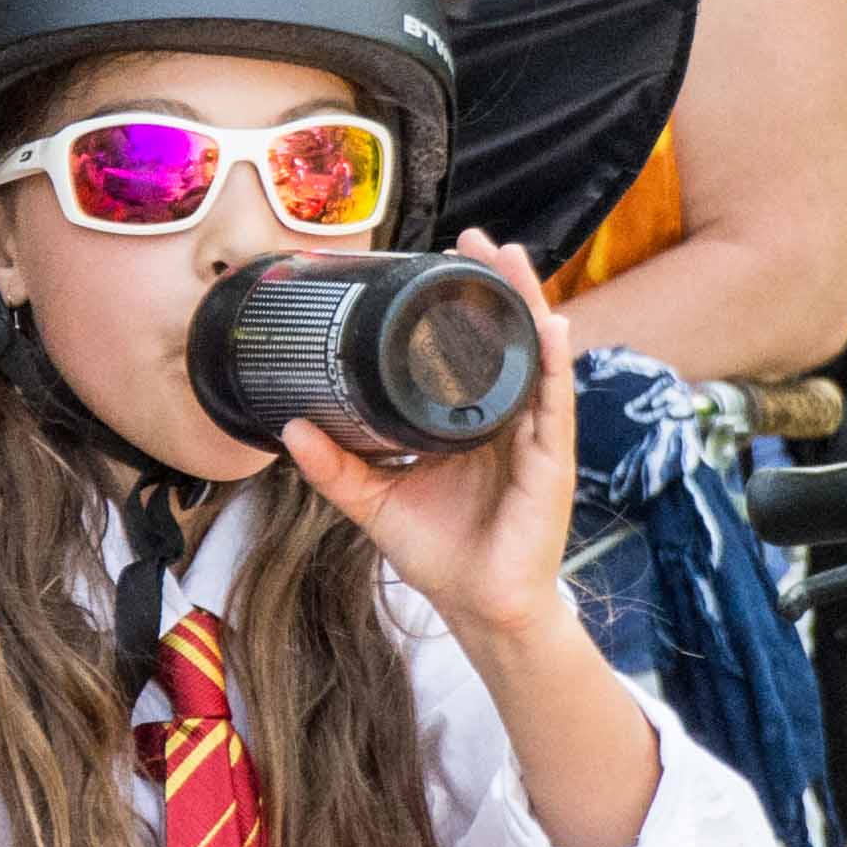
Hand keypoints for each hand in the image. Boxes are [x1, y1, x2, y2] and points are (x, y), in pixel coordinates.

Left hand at [279, 234, 579, 643]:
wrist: (480, 607)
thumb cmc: (442, 553)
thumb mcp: (376, 501)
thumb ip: (335, 467)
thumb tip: (290, 428)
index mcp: (470, 422)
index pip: (470, 350)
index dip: (460, 305)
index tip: (439, 261)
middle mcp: (506, 420)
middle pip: (506, 339)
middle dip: (497, 285)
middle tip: (476, 239)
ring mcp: (534, 438)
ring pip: (535, 357)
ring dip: (528, 305)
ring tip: (512, 261)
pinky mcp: (552, 463)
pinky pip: (556, 404)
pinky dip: (553, 365)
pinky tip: (553, 329)